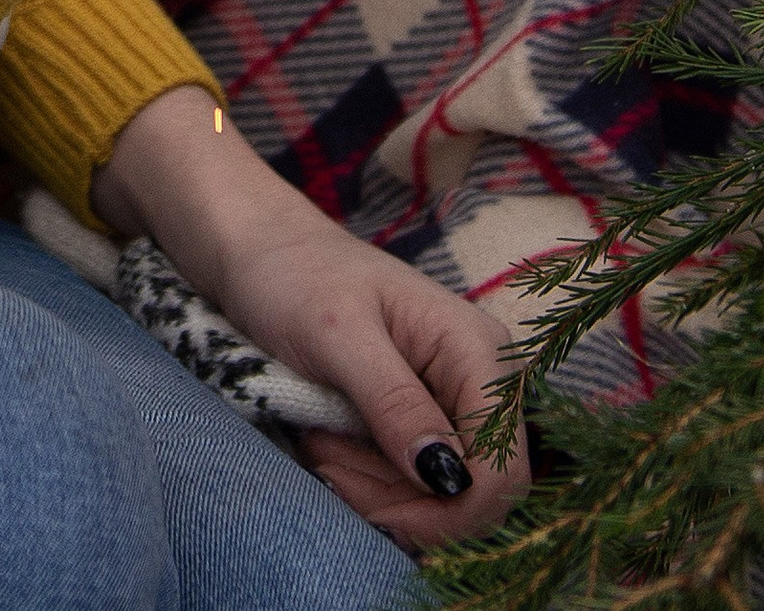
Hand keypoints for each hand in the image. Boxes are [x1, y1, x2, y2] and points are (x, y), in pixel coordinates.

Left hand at [99, 88, 527, 556]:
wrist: (259, 251)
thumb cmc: (294, 276)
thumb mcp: (338, 338)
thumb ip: (395, 402)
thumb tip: (449, 477)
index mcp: (477, 349)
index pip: (504, 470)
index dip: (452, 512)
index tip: (378, 511)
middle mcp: (481, 379)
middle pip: (475, 494)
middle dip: (403, 502)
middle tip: (329, 461)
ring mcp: (454, 400)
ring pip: (443, 499)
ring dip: (377, 492)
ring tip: (320, 441)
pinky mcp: (424, 417)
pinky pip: (415, 483)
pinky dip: (371, 483)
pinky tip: (330, 446)